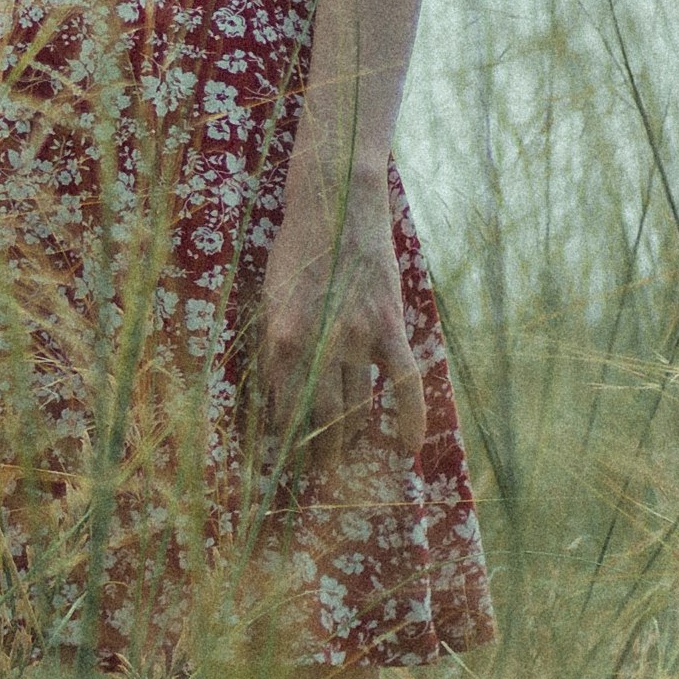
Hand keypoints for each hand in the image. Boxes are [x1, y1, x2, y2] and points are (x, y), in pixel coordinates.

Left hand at [253, 186, 420, 479]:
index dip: (288, 439)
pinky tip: (407, 447)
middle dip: (320, 451)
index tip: (290, 460)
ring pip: (357, 404)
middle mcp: (315, 344)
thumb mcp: (270, 298)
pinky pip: (403, 382)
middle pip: (321, 416)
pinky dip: (408, 418)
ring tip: (349, 459)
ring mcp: (354, 336)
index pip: (284, 407)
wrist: (335, 205)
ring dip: (352, 437)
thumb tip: (279, 393)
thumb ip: (276, 345)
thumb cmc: (297, 251)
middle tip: (321, 472)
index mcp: (279, 339)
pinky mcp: (387, 325)